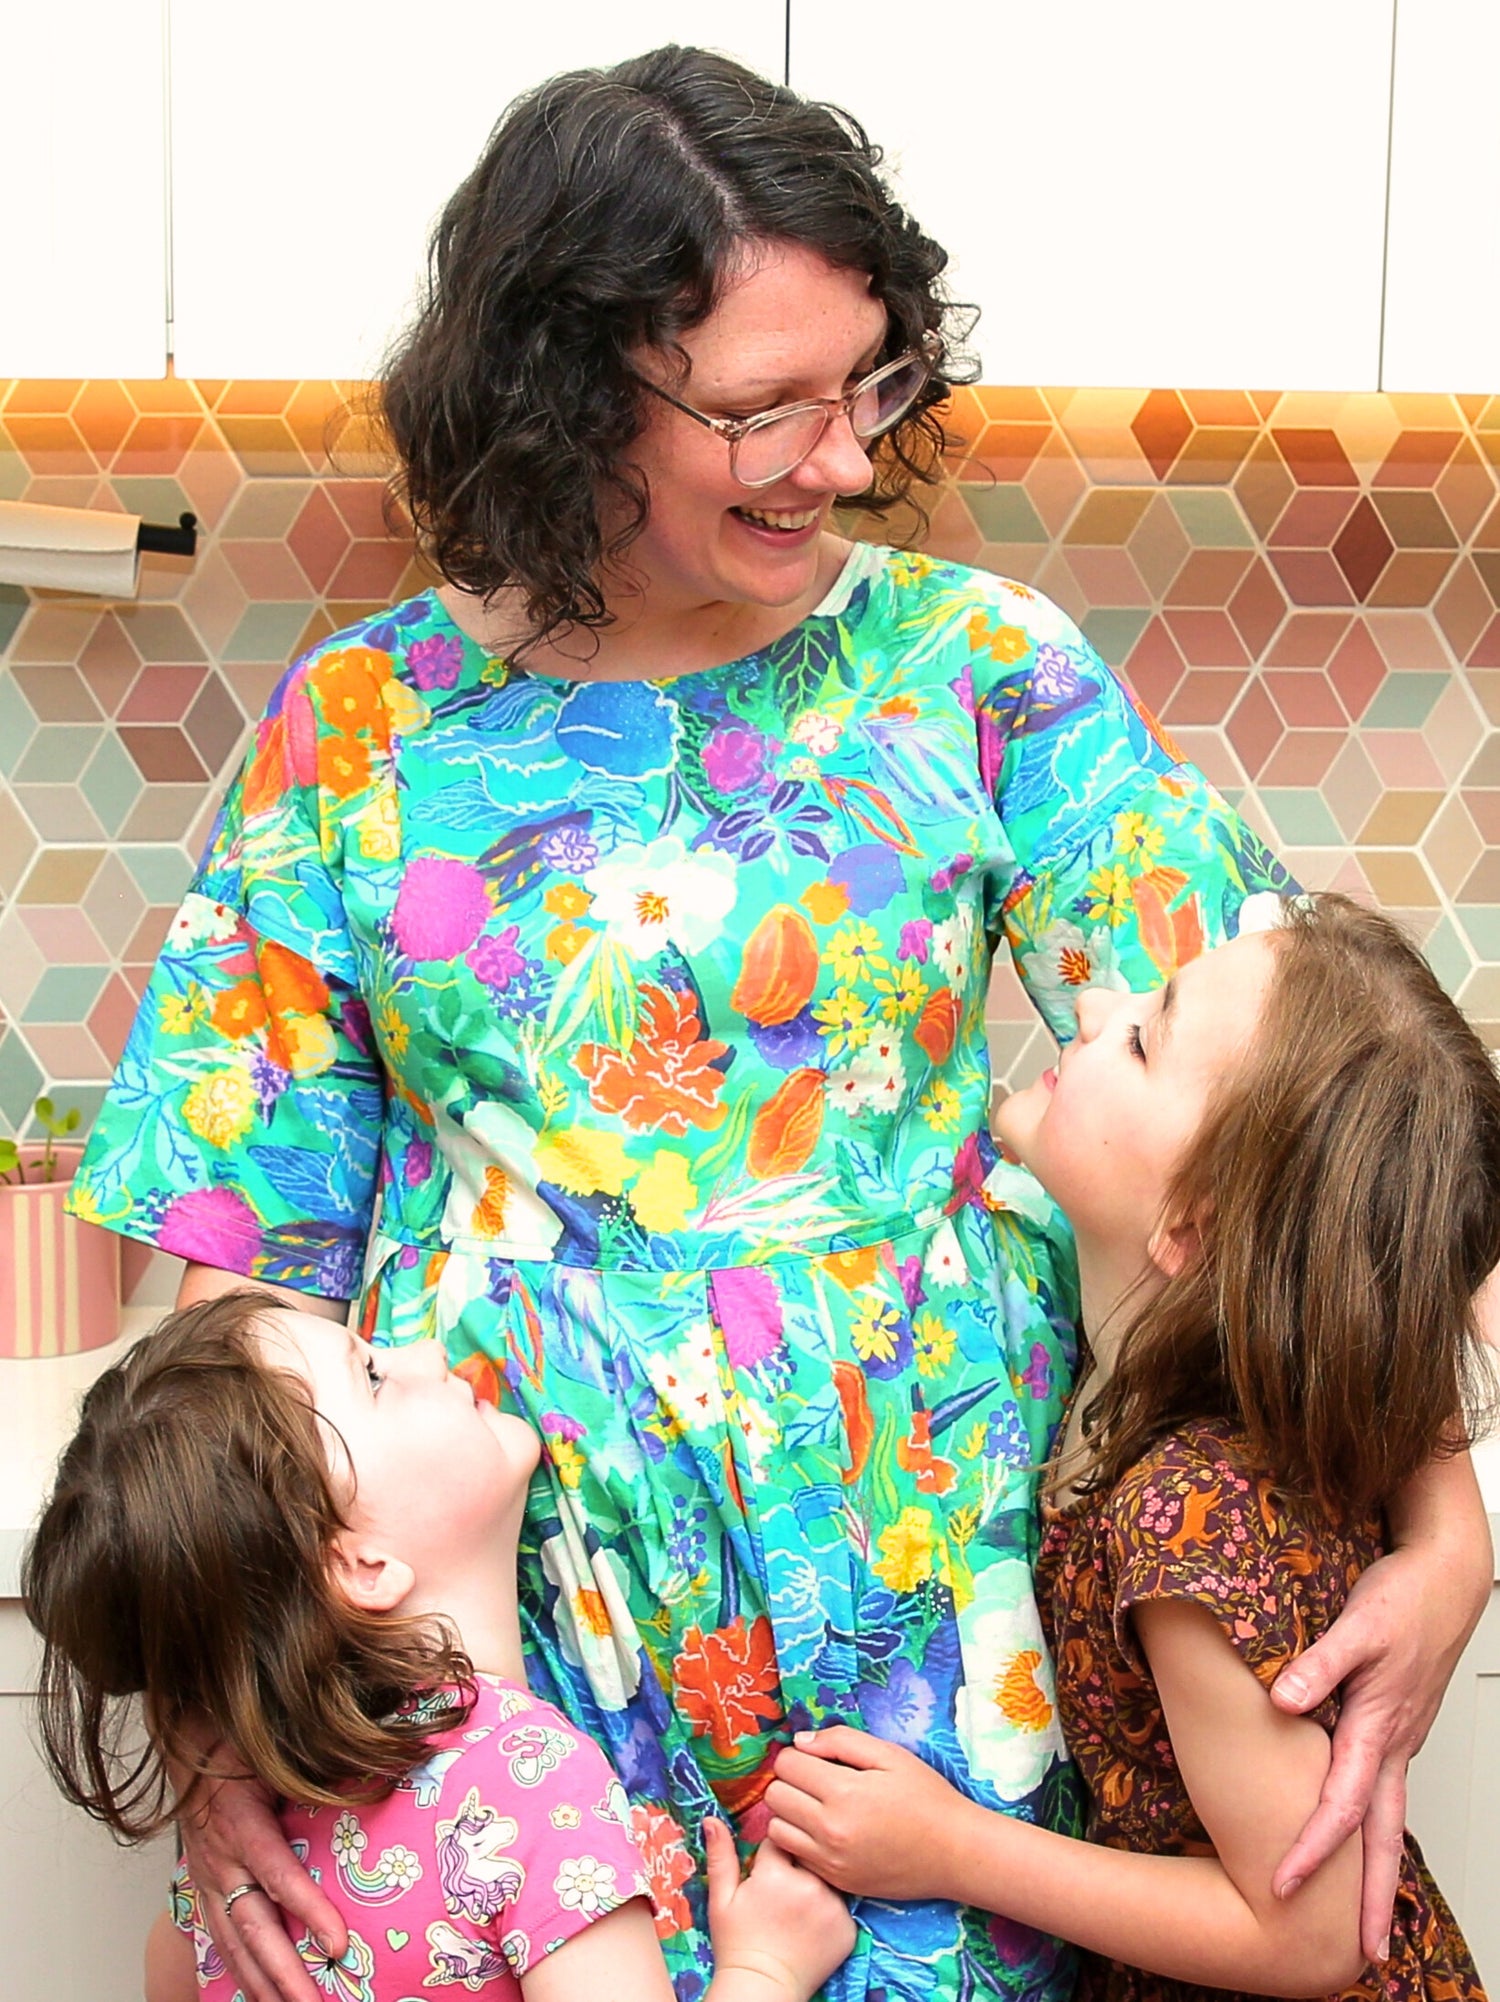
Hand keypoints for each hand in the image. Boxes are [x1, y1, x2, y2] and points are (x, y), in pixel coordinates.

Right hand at [178, 1760, 346, 2001]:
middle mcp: (221, 1860)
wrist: (185, 1744)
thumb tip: (372, 1769)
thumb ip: (314, 1769)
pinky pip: (220, 1939)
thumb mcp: (275, 1748)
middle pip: (253, 1927)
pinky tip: (258, 1996)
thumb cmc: (236, 1744)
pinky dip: (240, 1972)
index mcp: (241, 1824)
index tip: (338, 1945)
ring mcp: (209, 1880)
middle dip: (284, 1975)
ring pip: (233, 1944)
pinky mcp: (204, 1890)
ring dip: (262, 1986)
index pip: (278, 1876)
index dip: (308, 1912)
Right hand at [704, 1816, 854, 2001]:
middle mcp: (809, 1886)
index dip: (772, 1853)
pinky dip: (830, 1910)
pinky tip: (814, 1926)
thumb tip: (712, 1818)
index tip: (767, 1871)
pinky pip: (842, 1905)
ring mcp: (833, 1908)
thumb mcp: (722, 1900)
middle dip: (797, 1865)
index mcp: (776, 1874)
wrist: (763, 1989)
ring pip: (826, 1878)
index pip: (780, 1838)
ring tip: (798, 1910)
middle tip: (783, 1894)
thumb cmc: (737, 1944)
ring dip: (816, 1885)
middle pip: (807, 1855)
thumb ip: (721, 1856)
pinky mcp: (848, 1928)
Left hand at [764, 1727, 968, 1901]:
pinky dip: (800, 1840)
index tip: (816, 1758)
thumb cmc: (925, 1796)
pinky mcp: (836, 1881)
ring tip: (816, 1806)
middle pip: (775, 1796)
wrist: (953, 1852)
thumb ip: (841, 1741)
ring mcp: (831, 1861)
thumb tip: (800, 1742)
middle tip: (815, 1780)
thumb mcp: (889, 1754)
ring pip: (776, 1829)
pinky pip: (795, 1855)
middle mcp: (830, 1830)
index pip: (786, 1765)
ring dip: (789, 1812)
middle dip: (790, 1781)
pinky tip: (825, 1832)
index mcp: (843, 1792)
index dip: (797, 1755)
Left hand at [1269, 1495, 1489, 1962]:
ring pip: (1389, 1819)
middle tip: (1368, 1956)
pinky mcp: (1398, 1726)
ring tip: (1368, 1917)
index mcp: (1380, 1729)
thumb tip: (1283, 1702)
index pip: (1341, 1805)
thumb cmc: (1403, 1599)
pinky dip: (1375, 1825)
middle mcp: (1395, 1746)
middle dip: (1373, 1899)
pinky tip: (1359, 1834)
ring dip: (1377, 1870)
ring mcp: (1401, 1740)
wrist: (1445, 1580)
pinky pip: (1386, 1789)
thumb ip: (1320, 1663)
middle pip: (1384, 1838)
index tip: (1282, 1884)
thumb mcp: (1358, 1625)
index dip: (1312, 1848)